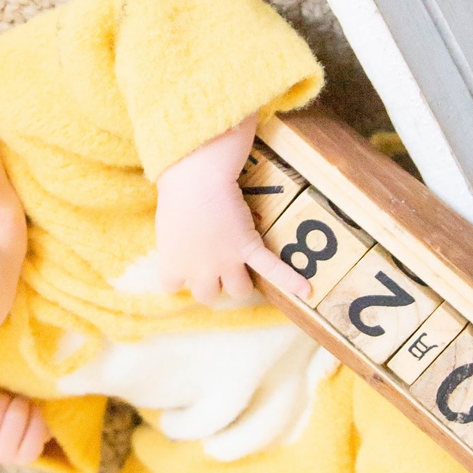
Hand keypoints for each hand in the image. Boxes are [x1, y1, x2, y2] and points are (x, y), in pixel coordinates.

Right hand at [0, 384, 48, 464]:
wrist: (14, 427)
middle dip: (2, 396)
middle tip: (6, 396)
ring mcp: (1, 456)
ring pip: (15, 416)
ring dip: (21, 403)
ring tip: (19, 403)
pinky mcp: (24, 457)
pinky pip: (34, 431)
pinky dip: (36, 416)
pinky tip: (32, 413)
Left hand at [155, 115, 310, 306]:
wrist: (197, 177)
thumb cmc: (176, 190)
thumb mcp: (166, 222)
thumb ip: (174, 239)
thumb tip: (181, 237)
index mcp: (172, 263)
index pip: (170, 287)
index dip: (181, 278)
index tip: (185, 267)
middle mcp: (198, 270)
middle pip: (208, 295)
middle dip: (213, 284)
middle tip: (216, 266)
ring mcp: (225, 262)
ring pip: (239, 290)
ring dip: (241, 283)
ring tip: (245, 272)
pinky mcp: (247, 247)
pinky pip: (271, 268)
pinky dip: (290, 280)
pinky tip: (306, 290)